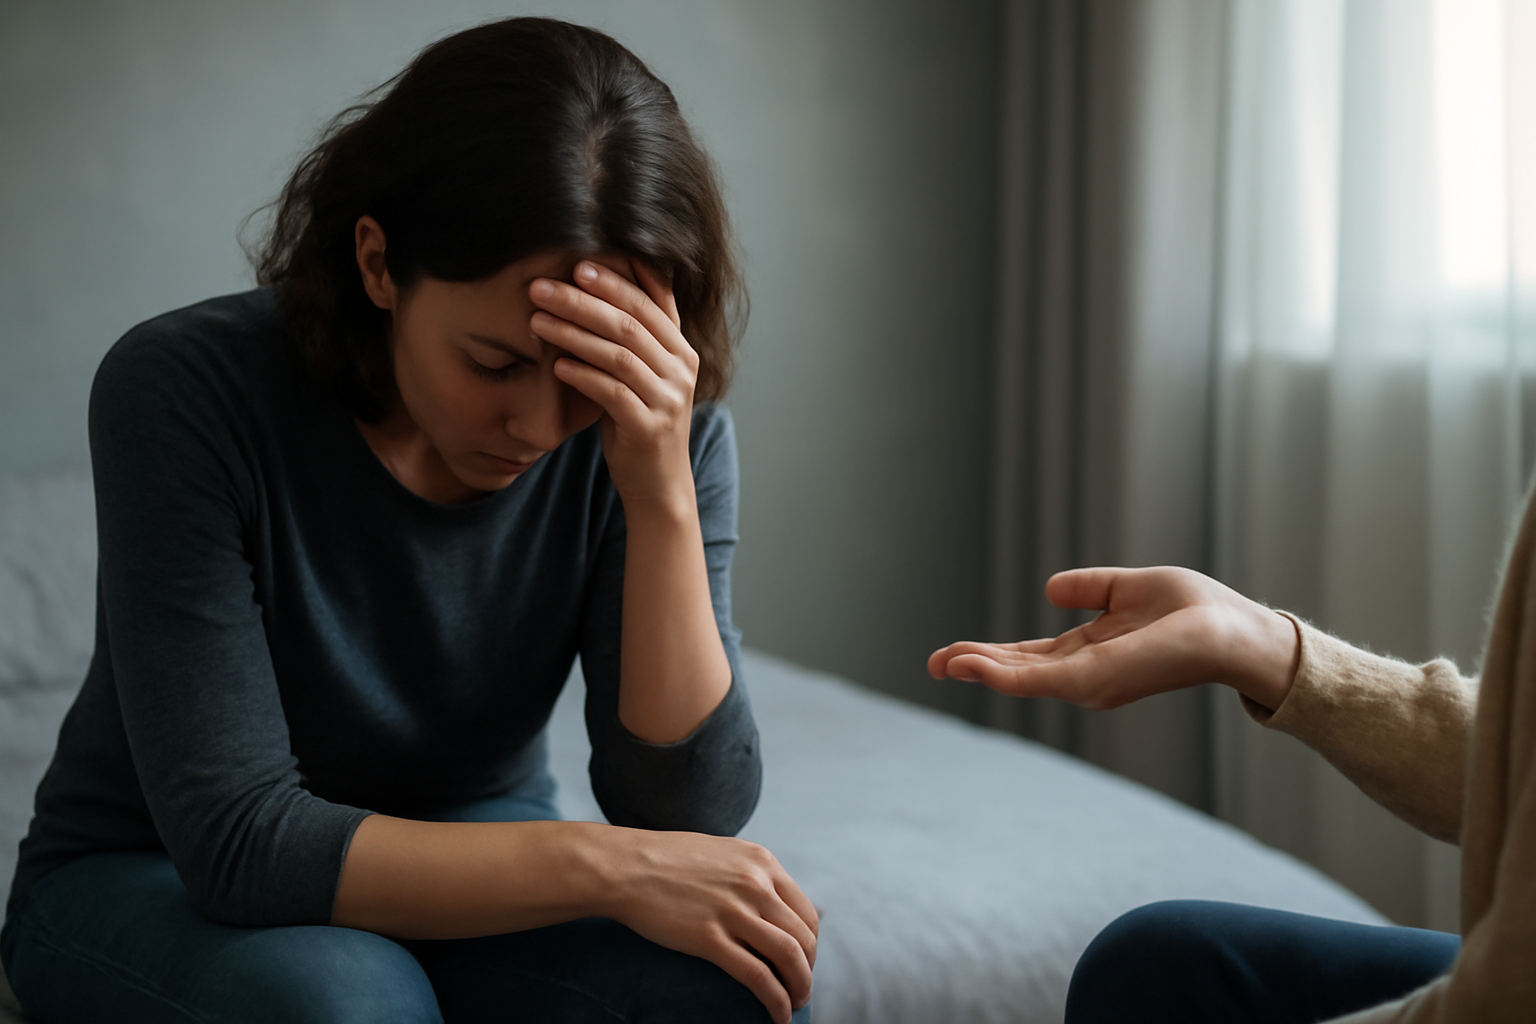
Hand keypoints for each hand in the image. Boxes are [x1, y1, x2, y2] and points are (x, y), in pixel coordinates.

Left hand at [529, 259, 697, 510]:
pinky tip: (555, 364)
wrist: (658, 484)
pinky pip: (611, 392)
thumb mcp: (643, 375)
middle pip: (629, 323)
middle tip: (542, 286)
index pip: (651, 302)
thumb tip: (592, 290)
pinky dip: (581, 374)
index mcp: (681, 350)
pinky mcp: (649, 427)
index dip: (616, 280)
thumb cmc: (640, 423)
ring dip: (573, 333)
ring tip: (537, 320)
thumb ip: (632, 339)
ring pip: (618, 354)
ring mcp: (668, 399)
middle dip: (582, 300)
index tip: (578, 263)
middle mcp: (682, 370)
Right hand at [607, 829, 818, 1023]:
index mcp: (761, 862)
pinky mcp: (709, 938)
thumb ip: (749, 873)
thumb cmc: (666, 859)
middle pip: (803, 937)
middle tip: (800, 989)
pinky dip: (776, 1000)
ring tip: (795, 1005)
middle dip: (808, 970)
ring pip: (789, 957)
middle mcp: (755, 883)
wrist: (624, 865)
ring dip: (800, 987)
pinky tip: (778, 1015)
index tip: (803, 962)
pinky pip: (758, 976)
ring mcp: (734, 910)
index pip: (806, 912)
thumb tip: (768, 902)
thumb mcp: (722, 852)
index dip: (811, 944)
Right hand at [928, 566, 1300, 710]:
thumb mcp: (1130, 589)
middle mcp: (1086, 675)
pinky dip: (1000, 673)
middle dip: (974, 667)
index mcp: (1092, 654)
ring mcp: (1088, 682)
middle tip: (933, 664)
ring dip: (978, 668)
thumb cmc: (1197, 613)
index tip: (955, 653)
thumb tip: (1051, 587)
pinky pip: (1036, 678)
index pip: (1030, 658)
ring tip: (942, 662)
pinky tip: (972, 664)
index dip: (992, 655)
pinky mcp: (1094, 679)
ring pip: (1019, 678)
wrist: (1234, 632)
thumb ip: (1091, 588)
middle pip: (1017, 672)